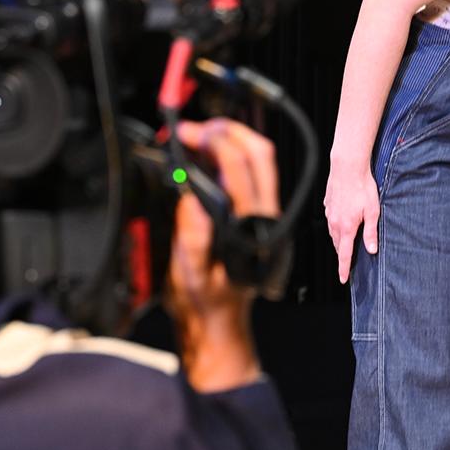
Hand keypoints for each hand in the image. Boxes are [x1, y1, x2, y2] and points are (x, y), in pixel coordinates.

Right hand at [166, 118, 277, 391]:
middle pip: (259, 153)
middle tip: (192, 127)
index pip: (239, 169)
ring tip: (196, 136)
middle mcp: (265, 216)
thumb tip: (191, 199)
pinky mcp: (256, 213)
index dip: (212, 143)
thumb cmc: (204, 301)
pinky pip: (250, 173)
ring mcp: (264, 212)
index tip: (183, 135)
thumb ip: (193, 239)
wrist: (218, 322)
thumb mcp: (190, 274)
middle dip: (226, 130)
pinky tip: (204, 157)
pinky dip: (228, 156)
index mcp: (251, 227)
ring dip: (230, 138)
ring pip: (259, 160)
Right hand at [323, 158, 379, 284]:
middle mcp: (335, 222)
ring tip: (346, 244)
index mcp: (347, 227)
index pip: (344, 254)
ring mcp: (329, 213)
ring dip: (339, 240)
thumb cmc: (362, 186)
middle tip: (348, 262)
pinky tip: (342, 221)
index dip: (344, 268)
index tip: (343, 279)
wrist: (348, 167)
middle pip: (338, 245)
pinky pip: (331, 220)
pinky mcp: (328, 204)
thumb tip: (371, 250)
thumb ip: (371, 233)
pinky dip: (336, 226)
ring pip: (333, 233)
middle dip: (342, 254)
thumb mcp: (373, 211)